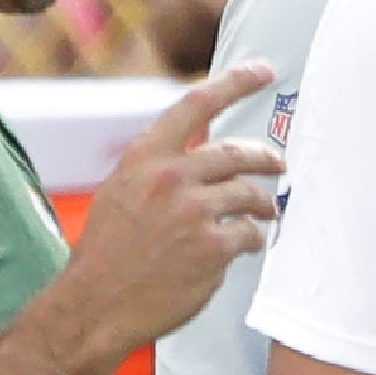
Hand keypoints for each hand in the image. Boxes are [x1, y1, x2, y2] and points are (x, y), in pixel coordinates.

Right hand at [58, 62, 281, 363]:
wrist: (96, 304)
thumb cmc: (109, 252)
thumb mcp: (122, 192)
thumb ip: (160, 170)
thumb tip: (204, 160)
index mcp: (145, 157)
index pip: (196, 104)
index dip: (235, 83)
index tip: (264, 70)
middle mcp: (171, 177)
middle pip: (236, 153)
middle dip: (266, 157)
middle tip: (280, 164)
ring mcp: (194, 211)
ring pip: (249, 194)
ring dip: (265, 203)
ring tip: (268, 211)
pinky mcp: (213, 247)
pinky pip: (249, 234)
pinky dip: (251, 240)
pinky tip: (245, 246)